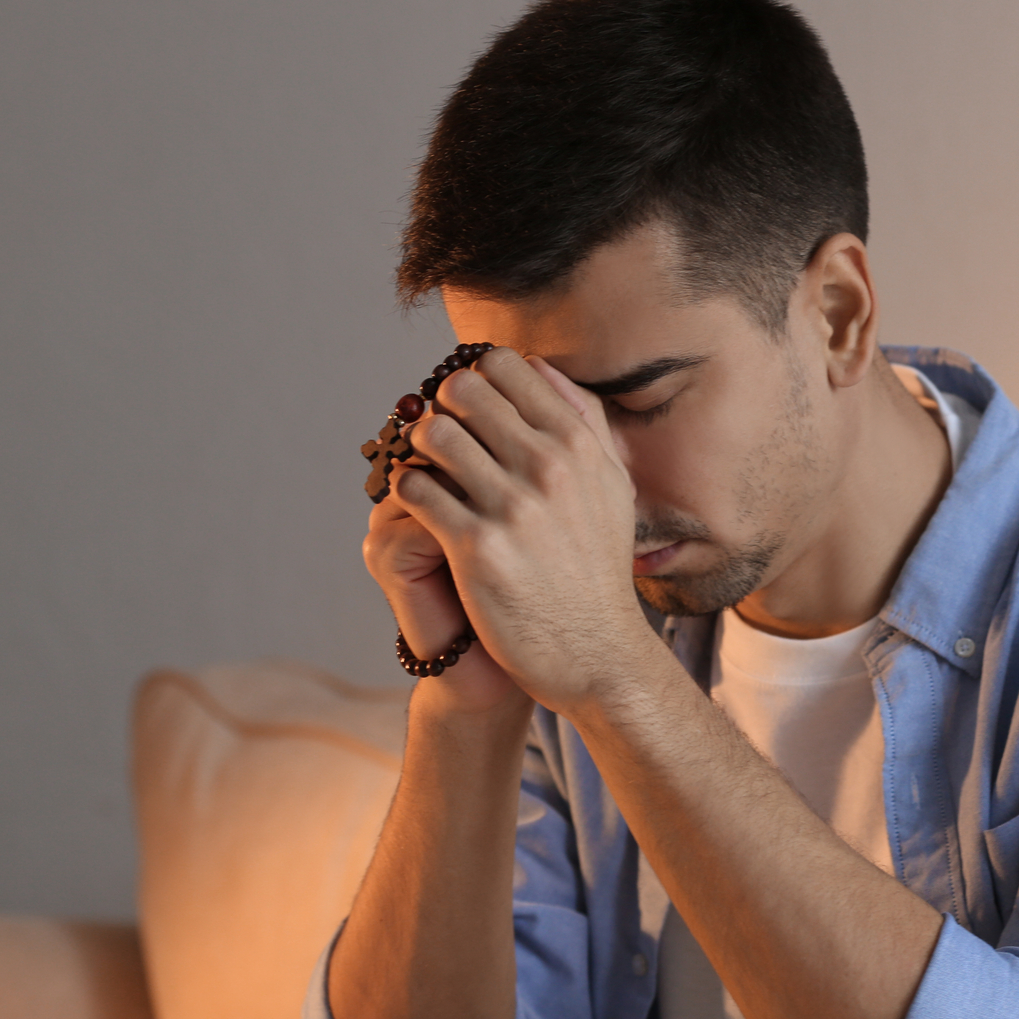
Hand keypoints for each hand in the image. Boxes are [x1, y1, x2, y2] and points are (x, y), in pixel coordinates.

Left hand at [390, 348, 659, 714]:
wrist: (595, 652)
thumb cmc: (597, 568)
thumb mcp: (611, 486)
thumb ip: (583, 421)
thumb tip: (540, 367)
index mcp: (577, 444)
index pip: (503, 366)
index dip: (473, 379)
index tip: (466, 409)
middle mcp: (548, 466)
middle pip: (461, 390)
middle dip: (442, 409)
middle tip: (440, 441)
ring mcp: (512, 507)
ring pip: (432, 434)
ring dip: (418, 448)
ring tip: (426, 472)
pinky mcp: (477, 548)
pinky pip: (415, 489)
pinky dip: (407, 491)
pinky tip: (420, 508)